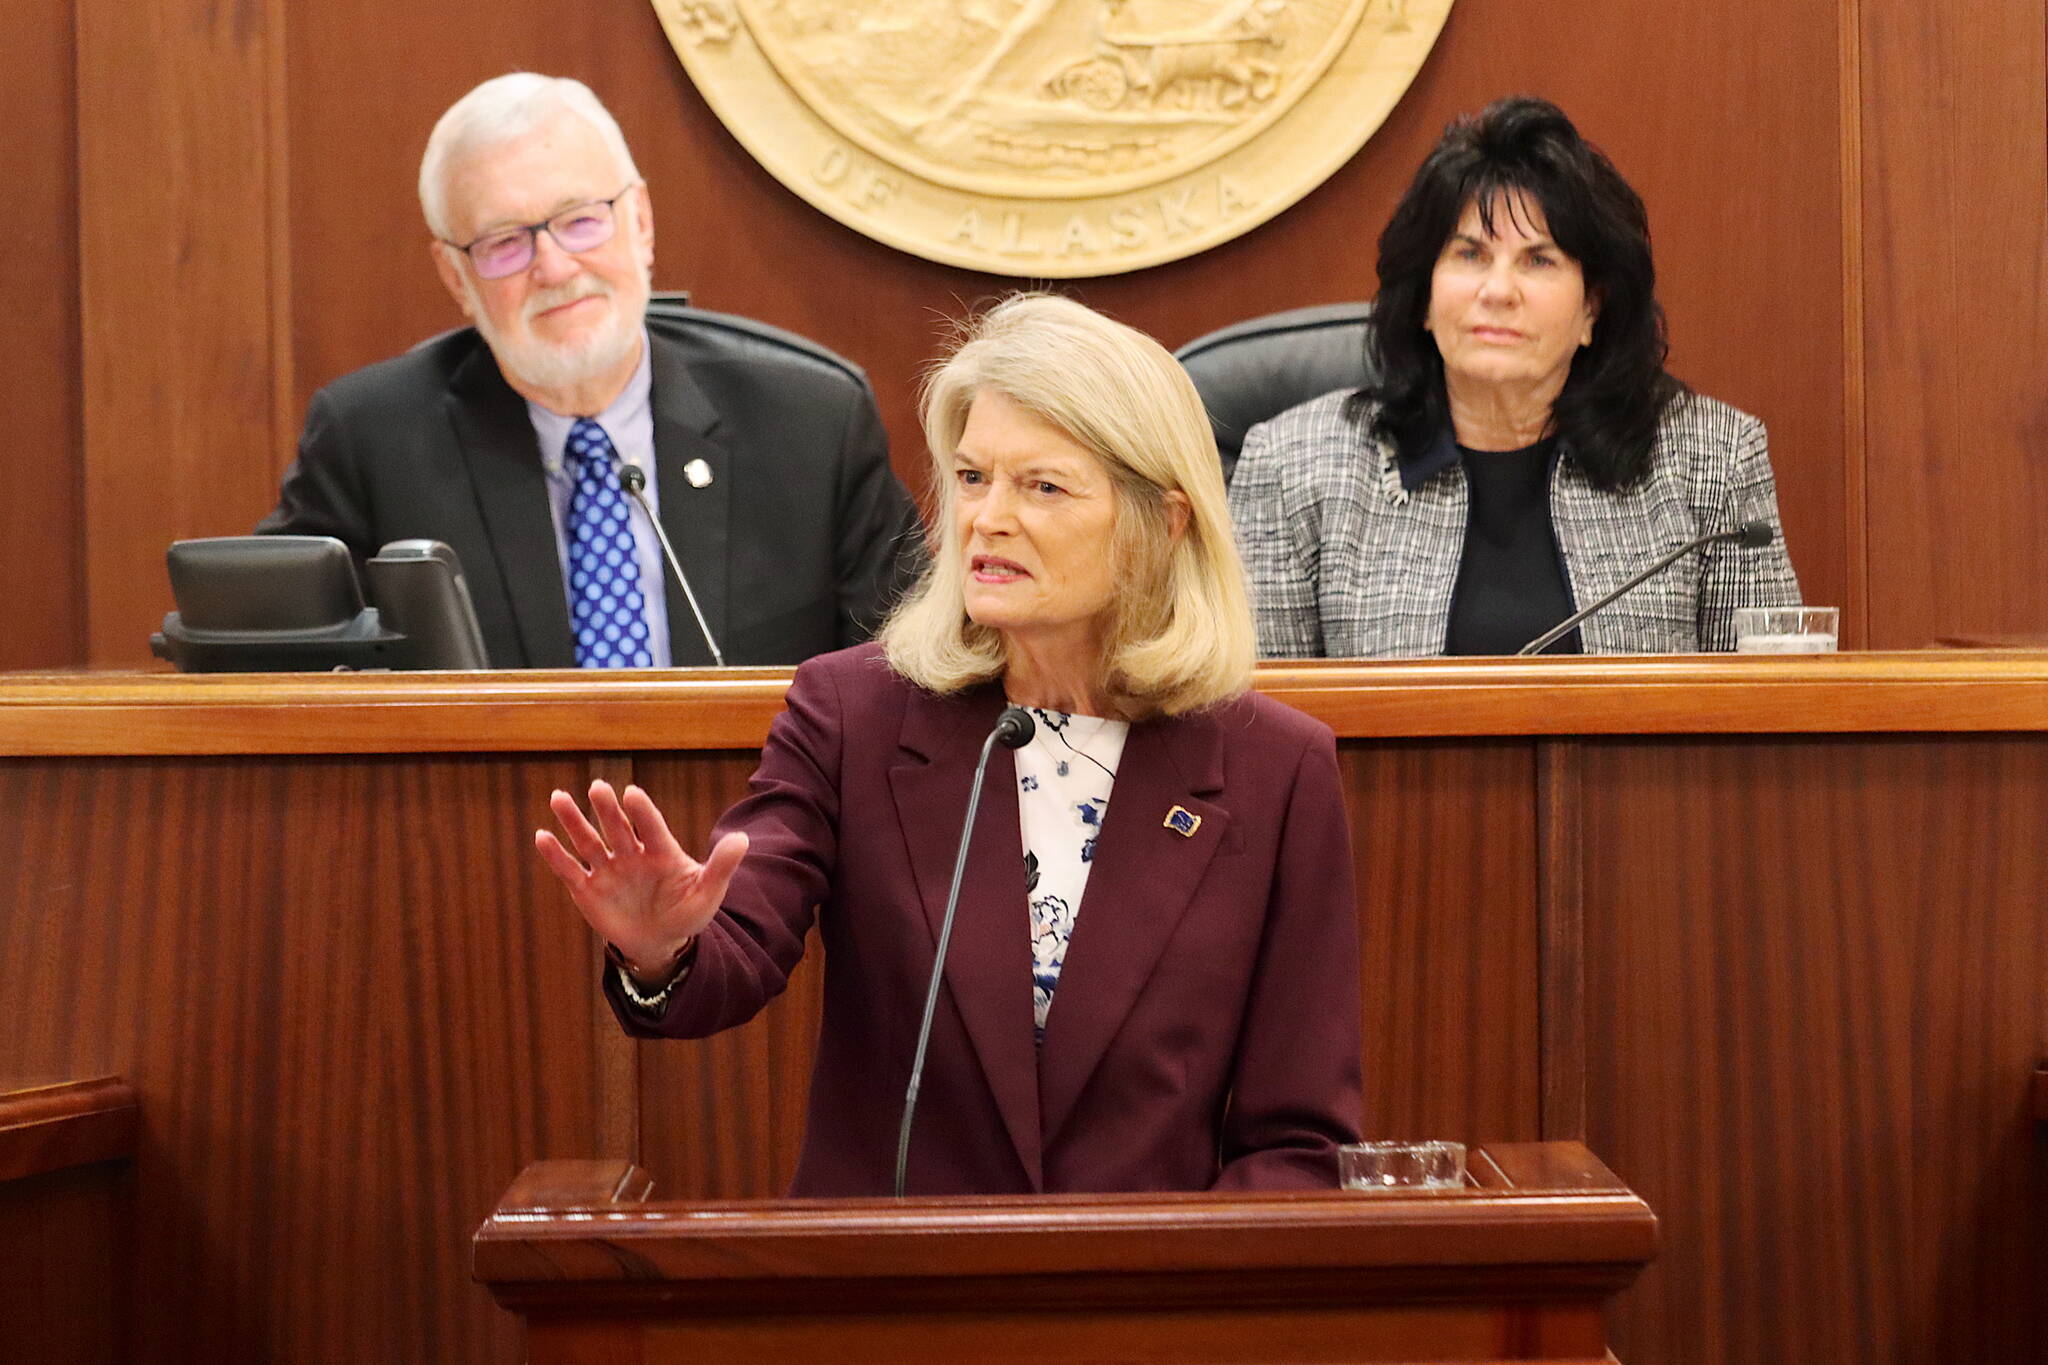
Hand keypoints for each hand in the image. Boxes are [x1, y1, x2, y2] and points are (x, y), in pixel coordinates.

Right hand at [534, 780, 748, 974]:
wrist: (661, 943)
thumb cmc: (686, 913)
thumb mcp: (708, 892)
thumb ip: (721, 866)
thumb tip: (743, 839)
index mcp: (660, 850)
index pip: (650, 826)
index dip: (641, 812)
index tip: (632, 793)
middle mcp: (631, 854)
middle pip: (616, 827)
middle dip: (607, 809)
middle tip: (598, 788)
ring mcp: (608, 870)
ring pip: (588, 842)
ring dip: (573, 822)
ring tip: (559, 798)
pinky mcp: (588, 889)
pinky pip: (570, 870)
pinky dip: (555, 855)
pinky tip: (541, 837)